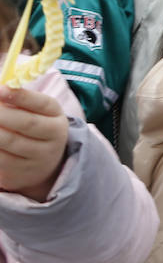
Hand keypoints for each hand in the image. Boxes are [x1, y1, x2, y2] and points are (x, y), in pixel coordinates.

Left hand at [0, 86, 69, 201]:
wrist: (43, 165)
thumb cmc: (32, 130)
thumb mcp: (35, 113)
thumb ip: (17, 102)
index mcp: (56, 117)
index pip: (42, 104)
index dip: (21, 96)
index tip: (1, 90)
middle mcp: (53, 138)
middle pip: (27, 123)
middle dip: (2, 114)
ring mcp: (39, 157)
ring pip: (10, 141)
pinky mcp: (21, 172)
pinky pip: (0, 158)